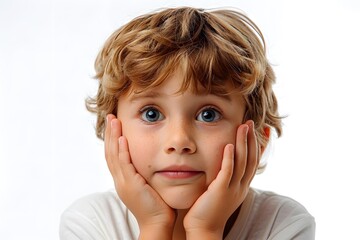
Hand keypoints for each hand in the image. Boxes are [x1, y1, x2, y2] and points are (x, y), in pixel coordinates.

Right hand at [104, 114, 175, 238]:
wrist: (157, 222)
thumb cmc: (158, 205)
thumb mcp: (149, 184)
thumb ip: (146, 172)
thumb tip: (154, 160)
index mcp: (123, 179)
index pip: (115, 155)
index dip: (113, 139)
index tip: (115, 124)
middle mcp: (120, 180)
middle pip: (110, 152)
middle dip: (110, 134)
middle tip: (110, 117)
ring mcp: (123, 183)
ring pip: (114, 155)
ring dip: (113, 137)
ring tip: (114, 121)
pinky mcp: (130, 185)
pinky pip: (124, 165)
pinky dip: (122, 151)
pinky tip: (122, 139)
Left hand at [183, 120, 258, 238]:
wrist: (203, 229)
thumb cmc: (208, 210)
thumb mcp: (222, 191)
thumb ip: (225, 177)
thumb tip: (224, 163)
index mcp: (242, 186)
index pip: (253, 162)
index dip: (257, 145)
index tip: (261, 130)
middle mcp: (241, 187)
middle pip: (251, 159)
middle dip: (252, 139)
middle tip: (251, 122)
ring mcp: (232, 189)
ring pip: (242, 162)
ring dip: (243, 143)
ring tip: (243, 126)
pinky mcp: (220, 191)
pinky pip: (227, 172)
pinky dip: (229, 158)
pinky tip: (229, 145)